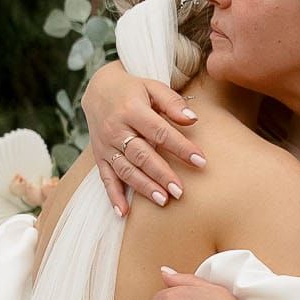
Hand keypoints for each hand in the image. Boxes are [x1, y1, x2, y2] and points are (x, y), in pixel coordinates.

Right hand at [84, 60, 207, 215]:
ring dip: (143, 186)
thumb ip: (172, 103)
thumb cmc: (133, 90)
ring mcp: (106, 145)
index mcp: (131, 109)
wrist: (98, 89)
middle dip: (161, 174)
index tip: (200, 161)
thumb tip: (193, 120)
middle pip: (141, 154)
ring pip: (125, 169)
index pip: (159, 131)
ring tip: (163, 201)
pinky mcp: (99, 156)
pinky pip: (105, 178)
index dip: (180, 147)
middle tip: (180, 191)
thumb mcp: (153, 87)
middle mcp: (116, 128)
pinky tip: (123, 213)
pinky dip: (113, 196)